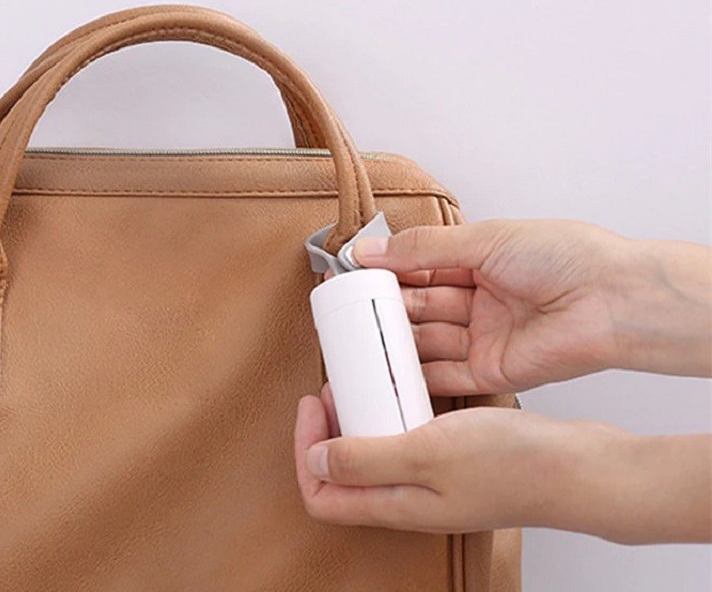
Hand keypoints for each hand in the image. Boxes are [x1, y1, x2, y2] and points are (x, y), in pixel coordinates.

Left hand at [294, 393, 711, 542]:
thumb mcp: (427, 453)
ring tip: (366, 379)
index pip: (322, 497)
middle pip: (345, 472)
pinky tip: (406, 383)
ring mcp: (433, 479)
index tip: (312, 404)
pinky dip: (396, 410)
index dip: (305, 452)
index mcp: (396, 504)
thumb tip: (315, 460)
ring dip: (362, 416)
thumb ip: (367, 459)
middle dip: (329, 428)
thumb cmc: (512, 466)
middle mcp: (410, 496)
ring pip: (376, 451)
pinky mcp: (455, 459)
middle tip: (336, 385)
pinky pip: (408, 436)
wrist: (578, 468)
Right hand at [353, 220, 710, 393]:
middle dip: (387, 309)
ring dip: (396, 342)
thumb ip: (423, 248)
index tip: (352, 274)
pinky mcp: (492, 371)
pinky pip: (446, 376)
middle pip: (420, 305)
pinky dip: (417, 376)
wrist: (609, 299)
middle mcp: (479, 300)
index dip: (387, 271)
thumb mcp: (483, 240)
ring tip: (360, 342)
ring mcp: (484, 337)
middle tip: (348, 312)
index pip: (420, 267)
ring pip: (427, 341)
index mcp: (478, 261)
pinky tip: (389, 372)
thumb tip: (370, 249)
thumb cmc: (563, 257)